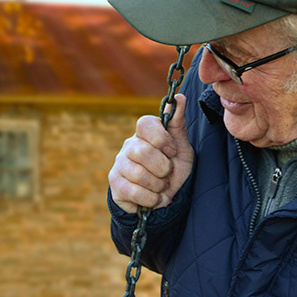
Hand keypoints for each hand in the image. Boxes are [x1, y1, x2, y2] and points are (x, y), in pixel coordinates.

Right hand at [109, 94, 193, 212]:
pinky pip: (133, 191)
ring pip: (139, 174)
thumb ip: (178, 125)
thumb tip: (179, 97)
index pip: (145, 123)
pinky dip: (150, 199)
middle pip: (143, 151)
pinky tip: (154, 198)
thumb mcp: (182, 149)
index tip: (172, 152)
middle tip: (167, 174)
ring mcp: (119, 164)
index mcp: (145, 134)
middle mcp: (129, 145)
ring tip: (161, 187)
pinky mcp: (115, 183)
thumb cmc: (173, 170)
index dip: (161, 139)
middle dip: (163, 168)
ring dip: (158, 186)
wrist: (164, 199)